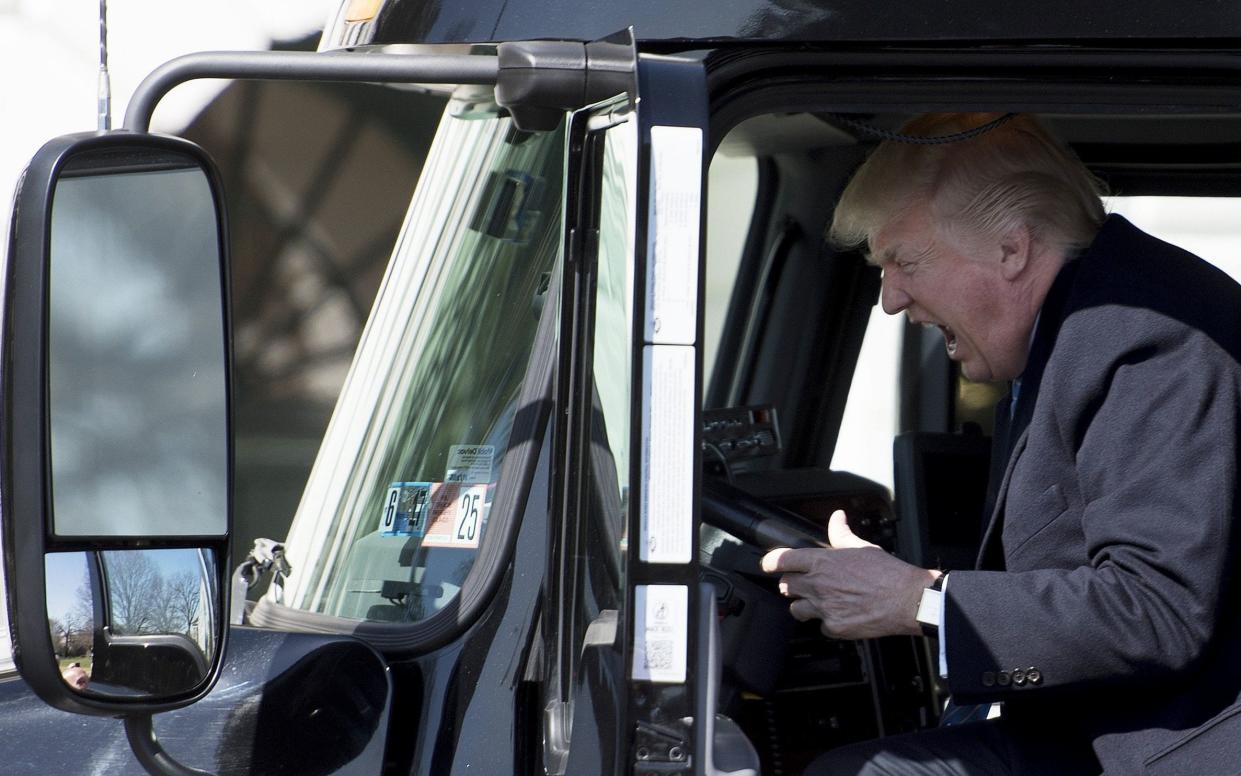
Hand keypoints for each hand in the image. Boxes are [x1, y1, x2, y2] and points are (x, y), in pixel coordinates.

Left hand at [760, 510, 938, 638]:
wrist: (907, 600)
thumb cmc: (888, 573)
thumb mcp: (862, 547)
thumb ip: (841, 534)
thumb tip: (836, 518)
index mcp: (821, 562)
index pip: (780, 560)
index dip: (769, 562)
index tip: (767, 565)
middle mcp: (817, 585)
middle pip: (785, 586)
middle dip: (791, 584)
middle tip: (802, 583)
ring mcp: (824, 608)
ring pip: (796, 609)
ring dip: (803, 605)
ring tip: (817, 602)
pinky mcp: (834, 627)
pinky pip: (820, 626)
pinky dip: (827, 622)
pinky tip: (839, 615)